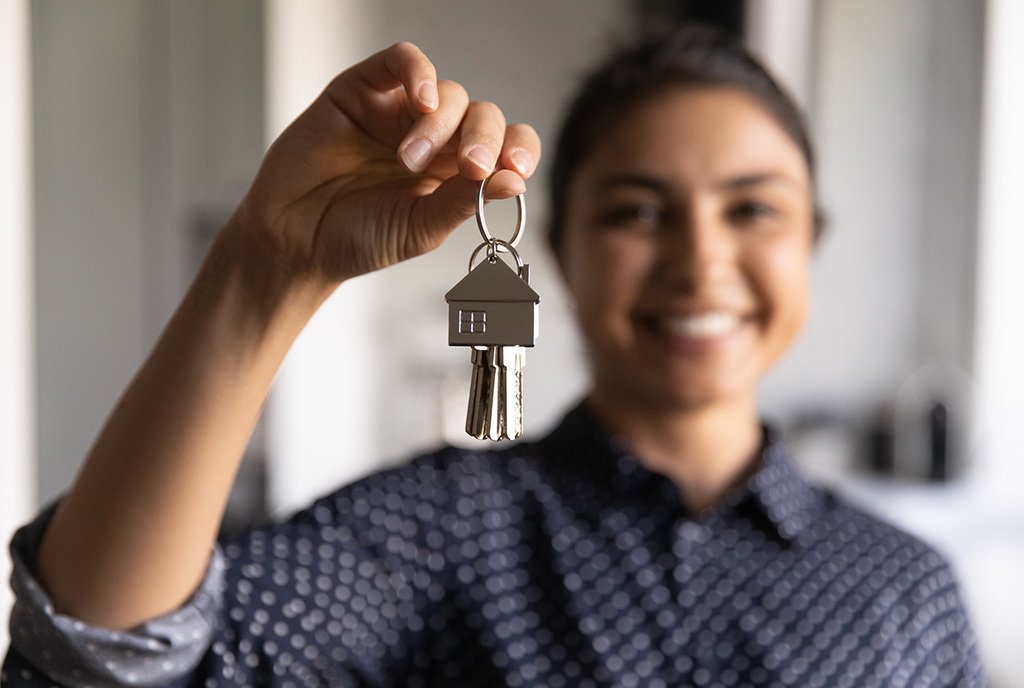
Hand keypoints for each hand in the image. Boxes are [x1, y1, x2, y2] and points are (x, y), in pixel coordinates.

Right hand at [230, 41, 540, 284]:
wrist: (294, 240)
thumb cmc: (356, 238)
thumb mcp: (420, 228)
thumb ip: (464, 201)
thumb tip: (515, 180)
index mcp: (456, 173)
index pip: (505, 146)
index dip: (519, 149)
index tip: (517, 168)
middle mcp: (435, 138)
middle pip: (483, 115)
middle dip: (485, 138)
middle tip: (472, 166)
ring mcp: (399, 112)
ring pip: (447, 93)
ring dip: (440, 125)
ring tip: (409, 160)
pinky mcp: (363, 90)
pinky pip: (401, 61)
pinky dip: (418, 72)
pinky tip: (421, 99)